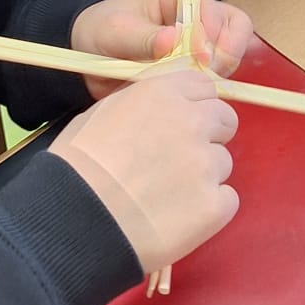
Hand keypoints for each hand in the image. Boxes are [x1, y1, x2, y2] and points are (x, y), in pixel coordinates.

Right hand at [49, 71, 239, 273]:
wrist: (79, 219)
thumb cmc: (78, 166)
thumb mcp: (104, 113)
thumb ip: (143, 103)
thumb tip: (159, 110)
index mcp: (163, 93)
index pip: (204, 86)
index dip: (195, 104)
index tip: (183, 122)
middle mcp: (192, 122)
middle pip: (225, 120)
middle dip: (209, 135)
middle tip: (180, 160)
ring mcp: (206, 164)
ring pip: (222, 163)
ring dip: (203, 175)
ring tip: (168, 195)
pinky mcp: (214, 205)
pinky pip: (225, 200)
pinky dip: (208, 208)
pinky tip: (178, 217)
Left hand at [69, 0, 254, 97]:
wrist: (89, 56)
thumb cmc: (101, 31)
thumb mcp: (116, 31)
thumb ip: (144, 37)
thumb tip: (172, 40)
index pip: (209, 5)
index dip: (210, 31)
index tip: (200, 56)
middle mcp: (195, 13)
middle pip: (234, 27)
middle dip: (225, 52)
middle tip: (206, 73)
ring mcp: (201, 41)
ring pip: (232, 52)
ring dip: (220, 71)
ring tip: (197, 85)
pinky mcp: (198, 66)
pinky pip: (220, 75)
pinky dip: (213, 86)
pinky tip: (194, 93)